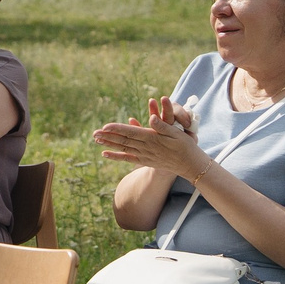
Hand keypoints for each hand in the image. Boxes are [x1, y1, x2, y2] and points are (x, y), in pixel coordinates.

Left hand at [93, 96, 208, 180]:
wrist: (190, 165)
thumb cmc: (186, 146)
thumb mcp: (177, 133)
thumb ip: (163, 126)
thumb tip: (152, 118)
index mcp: (152, 138)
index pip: (131, 132)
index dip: (117, 129)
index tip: (105, 127)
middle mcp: (145, 148)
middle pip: (123, 141)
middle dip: (108, 136)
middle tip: (94, 133)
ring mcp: (144, 155)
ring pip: (123, 148)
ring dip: (109, 144)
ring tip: (96, 139)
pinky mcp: (145, 161)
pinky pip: (127, 159)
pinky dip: (115, 156)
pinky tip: (104, 154)